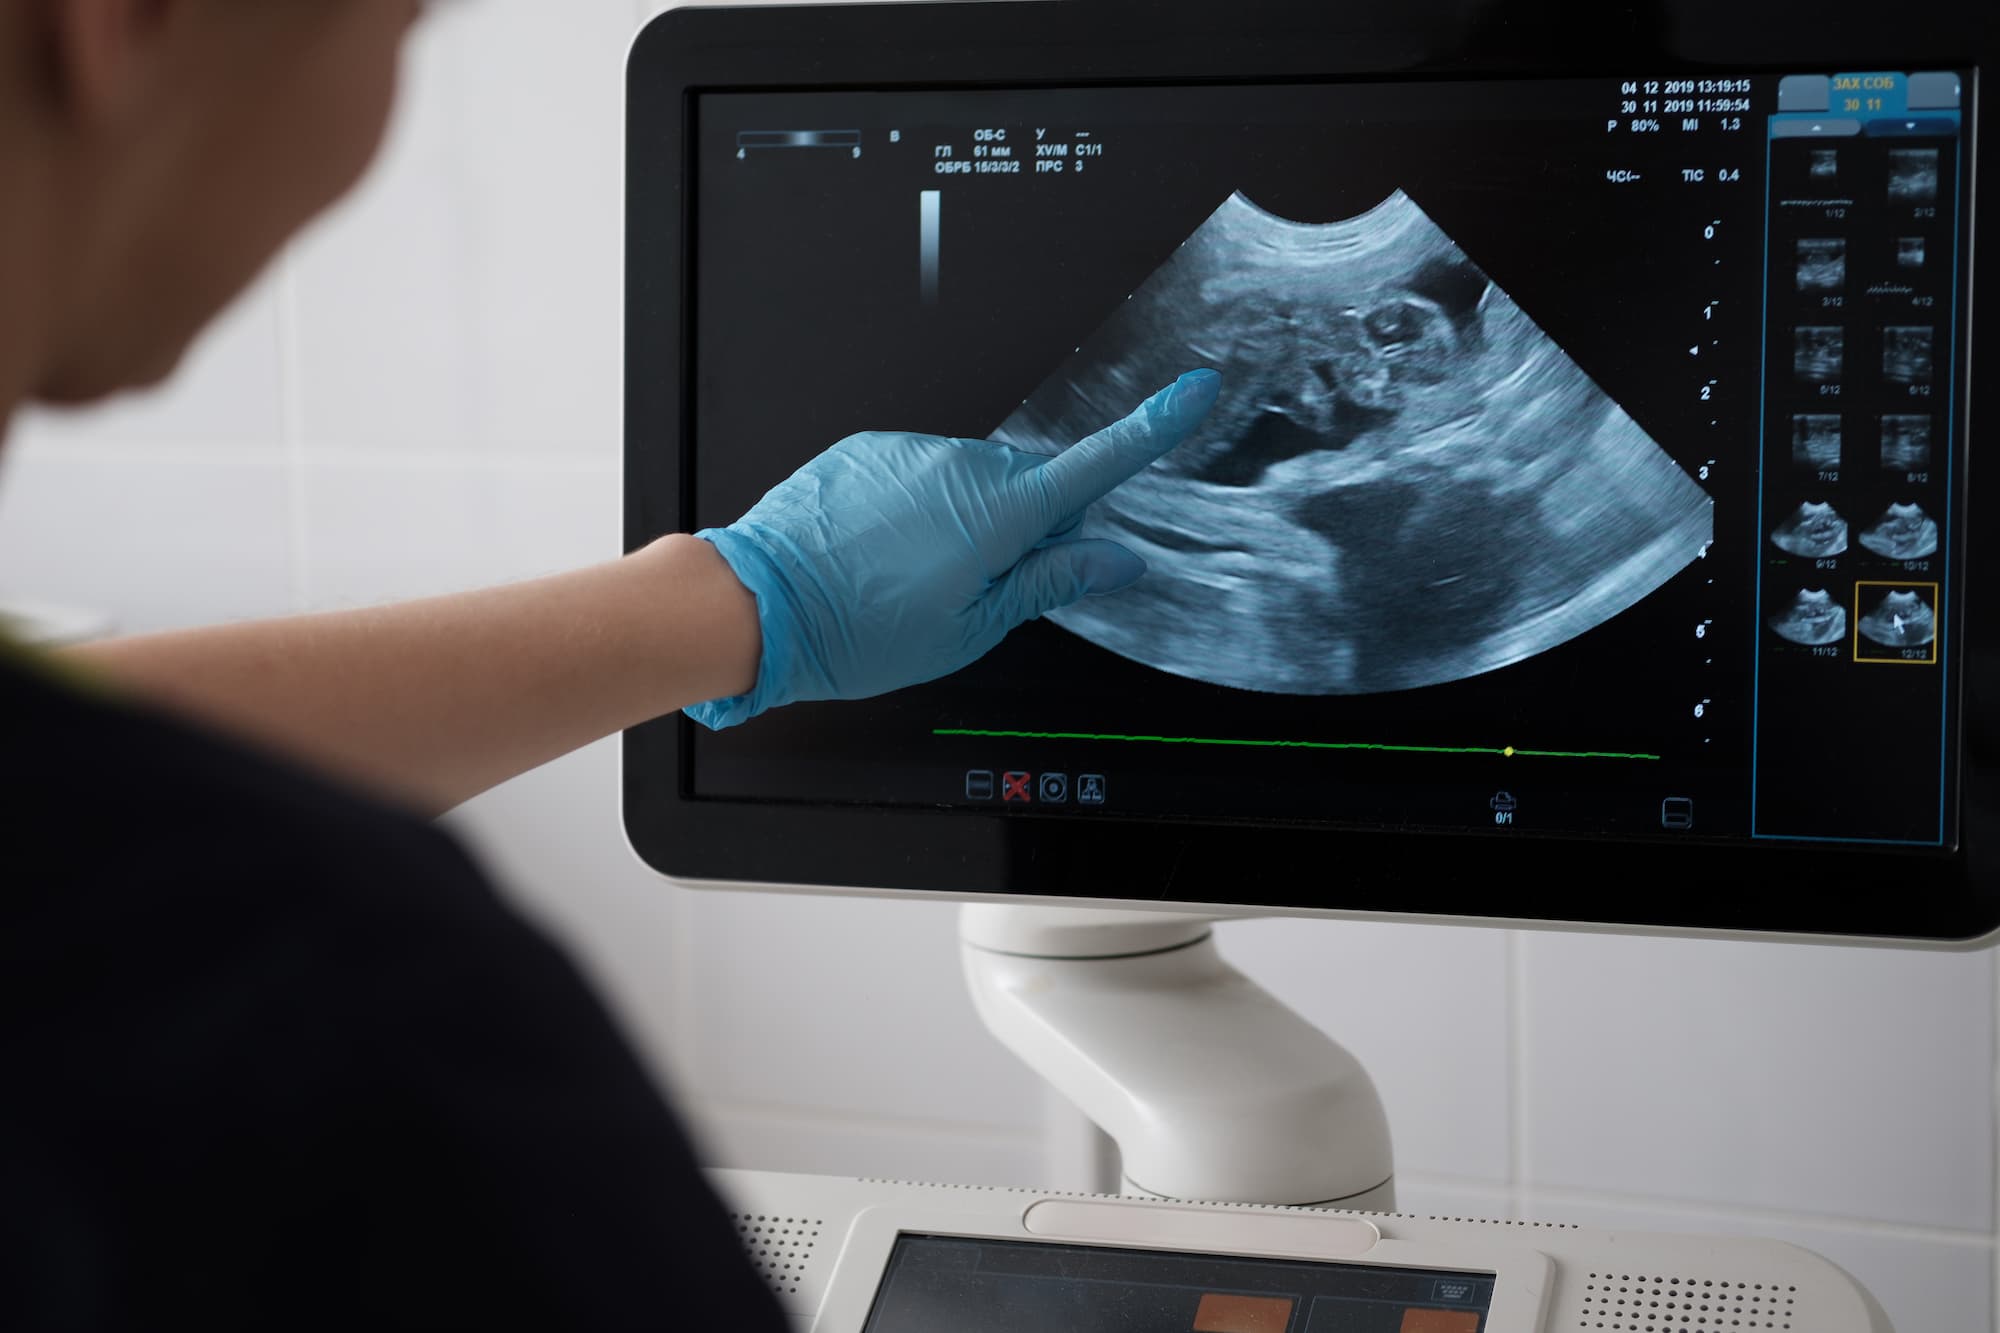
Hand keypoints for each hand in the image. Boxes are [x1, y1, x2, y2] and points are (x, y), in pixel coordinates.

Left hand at [686, 369, 1221, 728]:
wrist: (758, 604)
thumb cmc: (858, 629)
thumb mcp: (972, 628)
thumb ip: (1050, 583)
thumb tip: (1114, 560)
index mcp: (998, 514)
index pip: (1096, 466)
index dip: (1153, 428)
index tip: (1193, 391)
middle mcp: (959, 467)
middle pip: (1032, 486)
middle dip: (1030, 528)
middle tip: (985, 587)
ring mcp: (911, 452)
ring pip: (973, 482)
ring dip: (967, 521)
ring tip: (917, 577)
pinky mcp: (871, 450)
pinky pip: (922, 474)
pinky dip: (919, 509)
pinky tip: (885, 553)